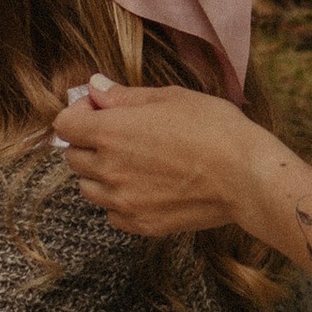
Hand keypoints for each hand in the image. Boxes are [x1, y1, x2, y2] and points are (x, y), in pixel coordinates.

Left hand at [48, 76, 260, 236]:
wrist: (246, 177)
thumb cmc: (214, 129)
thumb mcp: (170, 98)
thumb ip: (124, 96)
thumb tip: (94, 86)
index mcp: (110, 132)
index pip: (64, 124)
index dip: (79, 114)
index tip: (100, 111)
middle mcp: (109, 169)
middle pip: (73, 157)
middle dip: (89, 143)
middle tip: (121, 135)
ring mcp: (123, 201)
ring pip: (89, 188)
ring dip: (101, 174)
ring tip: (134, 163)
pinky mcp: (140, 225)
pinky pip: (112, 214)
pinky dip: (120, 201)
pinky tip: (146, 187)